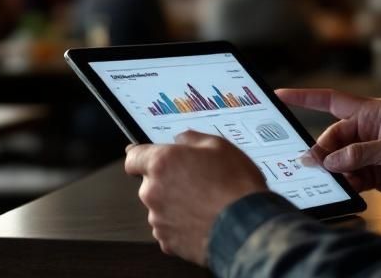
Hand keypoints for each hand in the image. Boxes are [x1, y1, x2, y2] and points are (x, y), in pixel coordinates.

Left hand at [124, 131, 267, 264]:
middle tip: (194, 182)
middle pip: (150, 183)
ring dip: (175, 204)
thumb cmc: (236, 187)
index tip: (145, 158)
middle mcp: (153, 191)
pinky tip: (202, 220)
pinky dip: (181, 225)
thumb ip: (192, 139)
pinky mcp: (168, 241)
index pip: (133, 158)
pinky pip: (169, 229)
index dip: (141, 157)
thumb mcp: (219, 146)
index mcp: (161, 163)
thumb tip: (182, 140)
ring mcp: (159, 219)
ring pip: (160, 207)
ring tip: (203, 203)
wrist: (248, 227)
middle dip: (167, 182)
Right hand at [277, 89, 380, 218]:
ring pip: (337, 158)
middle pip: (332, 136)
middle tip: (311, 165)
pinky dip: (343, 182)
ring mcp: (371, 152)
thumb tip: (328, 161)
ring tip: (328, 179)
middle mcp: (370, 130)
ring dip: (332, 169)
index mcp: (375, 113)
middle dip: (321, 150)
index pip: (332, 100)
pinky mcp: (373, 173)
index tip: (280, 95)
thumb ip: (360, 153)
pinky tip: (344, 188)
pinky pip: (347, 175)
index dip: (305, 97)